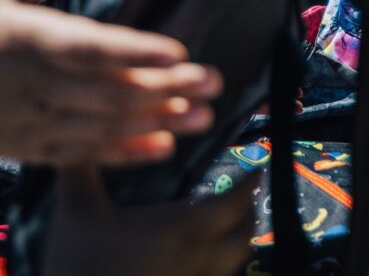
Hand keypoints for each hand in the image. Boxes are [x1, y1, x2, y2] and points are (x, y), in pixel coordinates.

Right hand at [0, 0, 221, 165]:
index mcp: (24, 38)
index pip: (85, 47)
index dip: (132, 51)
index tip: (178, 52)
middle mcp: (29, 83)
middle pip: (106, 89)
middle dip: (165, 88)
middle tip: (214, 81)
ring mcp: (29, 120)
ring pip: (101, 125)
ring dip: (156, 122)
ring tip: (204, 115)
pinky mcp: (29, 147)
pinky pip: (82, 154)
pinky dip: (124, 153)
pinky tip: (165, 147)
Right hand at [44, 166, 255, 275]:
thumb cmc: (78, 265)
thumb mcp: (76, 212)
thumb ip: (82, 170)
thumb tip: (83, 141)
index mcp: (183, 228)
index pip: (236, 201)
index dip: (251, 183)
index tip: (257, 169)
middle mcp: (199, 257)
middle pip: (245, 232)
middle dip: (248, 210)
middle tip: (244, 195)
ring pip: (234, 260)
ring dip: (237, 240)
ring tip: (230, 226)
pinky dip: (219, 267)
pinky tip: (203, 261)